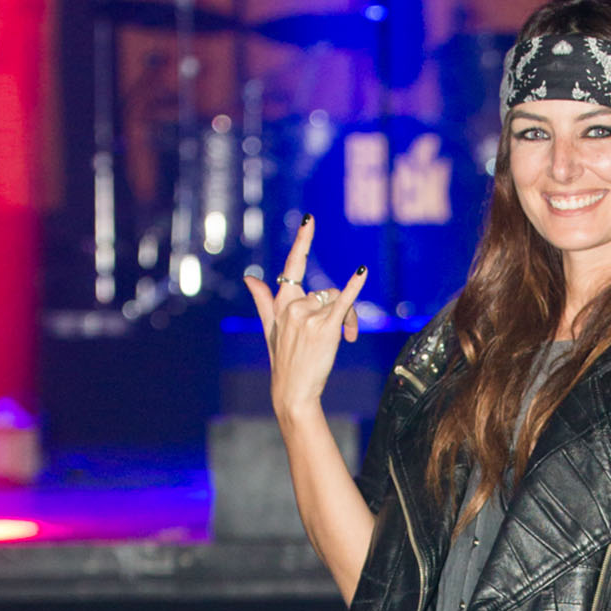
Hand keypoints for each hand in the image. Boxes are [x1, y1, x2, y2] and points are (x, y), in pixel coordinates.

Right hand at [245, 216, 365, 422]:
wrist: (293, 391)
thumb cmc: (284, 361)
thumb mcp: (270, 329)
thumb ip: (262, 300)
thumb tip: (249, 277)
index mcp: (280, 304)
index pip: (291, 268)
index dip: (302, 242)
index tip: (310, 219)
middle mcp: (292, 307)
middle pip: (326, 292)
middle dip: (340, 310)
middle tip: (347, 332)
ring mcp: (307, 317)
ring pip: (337, 302)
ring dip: (349, 319)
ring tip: (348, 339)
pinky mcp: (324, 329)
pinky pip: (343, 301)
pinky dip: (354, 287)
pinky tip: (361, 271)